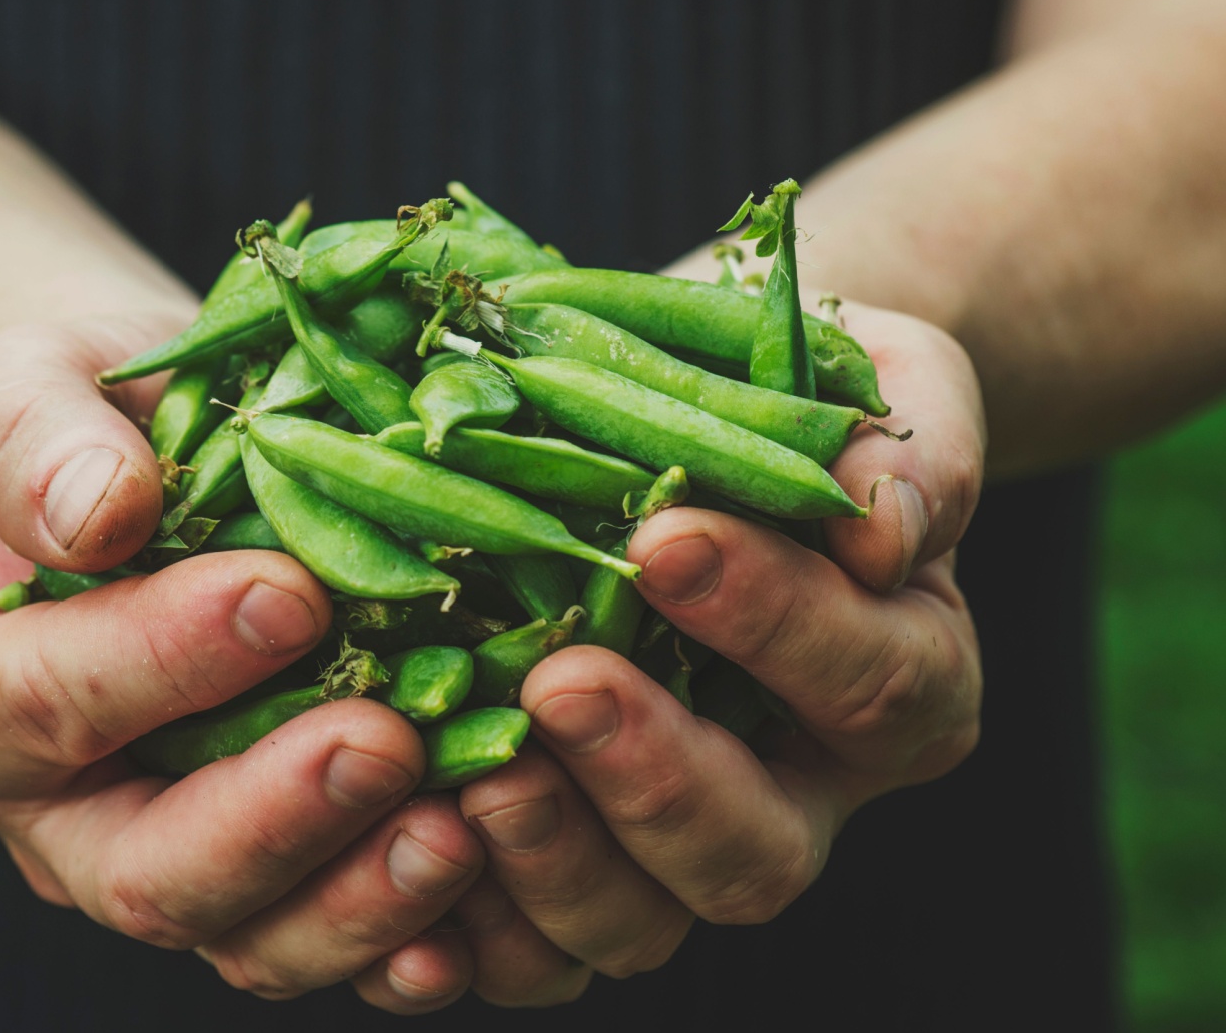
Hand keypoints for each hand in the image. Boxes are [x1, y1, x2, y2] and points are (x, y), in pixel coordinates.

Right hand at [0, 316, 485, 1013]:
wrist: (153, 469)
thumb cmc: (84, 421)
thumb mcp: (28, 381)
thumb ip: (32, 438)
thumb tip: (99, 511)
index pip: (40, 704)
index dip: (157, 662)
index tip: (285, 594)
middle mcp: (56, 815)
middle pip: (145, 872)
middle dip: (272, 819)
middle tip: (386, 742)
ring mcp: (167, 860)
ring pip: (249, 937)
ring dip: (358, 900)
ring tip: (461, 827)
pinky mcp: (270, 881)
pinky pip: (332, 940)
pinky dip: (409, 931)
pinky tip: (483, 881)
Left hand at [450, 300, 985, 1004]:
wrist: (724, 427)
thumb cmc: (802, 393)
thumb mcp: (882, 378)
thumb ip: (909, 444)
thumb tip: (883, 527)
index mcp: (901, 675)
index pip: (869, 682)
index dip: (778, 623)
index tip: (665, 540)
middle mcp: (805, 786)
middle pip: (757, 850)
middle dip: (657, 776)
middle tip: (560, 682)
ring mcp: (687, 840)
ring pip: (646, 922)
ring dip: (558, 864)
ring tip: (480, 776)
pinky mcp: (587, 864)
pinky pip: (541, 948)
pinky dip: (478, 928)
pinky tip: (415, 848)